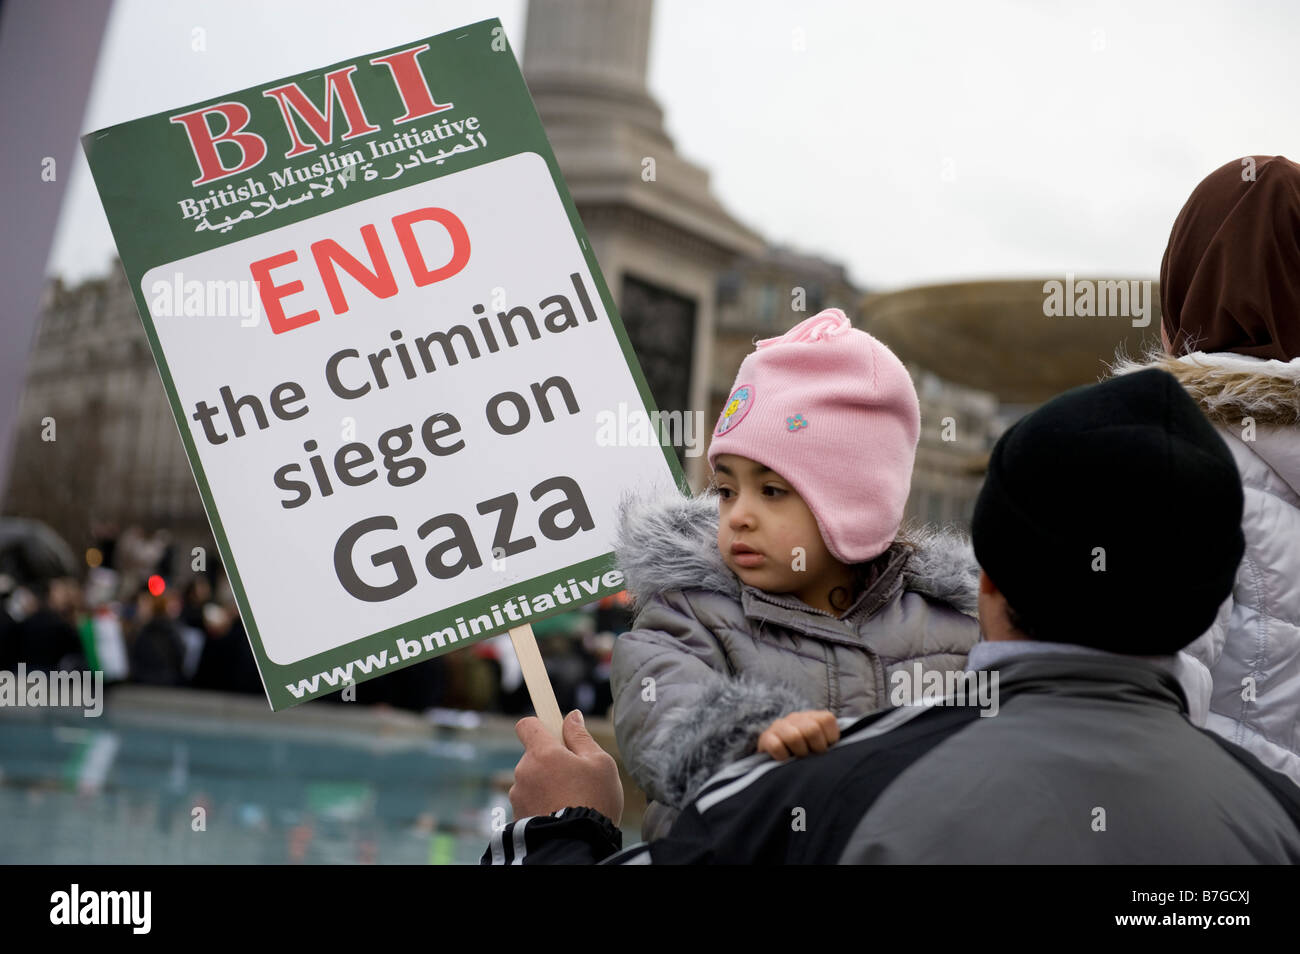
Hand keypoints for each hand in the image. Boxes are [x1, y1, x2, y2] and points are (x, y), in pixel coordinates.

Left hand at [509, 710, 624, 824]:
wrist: (576, 845)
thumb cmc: (593, 801)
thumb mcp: (600, 763)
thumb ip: (581, 737)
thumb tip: (572, 717)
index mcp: (542, 752)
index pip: (527, 725)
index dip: (540, 725)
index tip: (555, 734)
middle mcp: (523, 771)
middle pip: (534, 755)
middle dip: (551, 761)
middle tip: (576, 776)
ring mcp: (518, 795)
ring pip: (532, 780)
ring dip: (546, 785)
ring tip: (571, 800)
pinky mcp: (517, 816)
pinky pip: (530, 801)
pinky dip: (542, 804)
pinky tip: (561, 814)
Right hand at [756, 709, 839, 760]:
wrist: (775, 753)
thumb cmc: (806, 752)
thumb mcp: (821, 744)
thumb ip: (834, 744)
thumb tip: (849, 752)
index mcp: (813, 717)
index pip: (827, 719)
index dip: (830, 738)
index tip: (826, 748)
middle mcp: (796, 718)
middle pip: (812, 729)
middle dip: (815, 748)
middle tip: (812, 756)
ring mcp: (780, 726)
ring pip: (794, 737)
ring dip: (799, 753)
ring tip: (799, 758)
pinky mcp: (766, 738)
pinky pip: (776, 746)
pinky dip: (783, 757)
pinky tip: (785, 760)